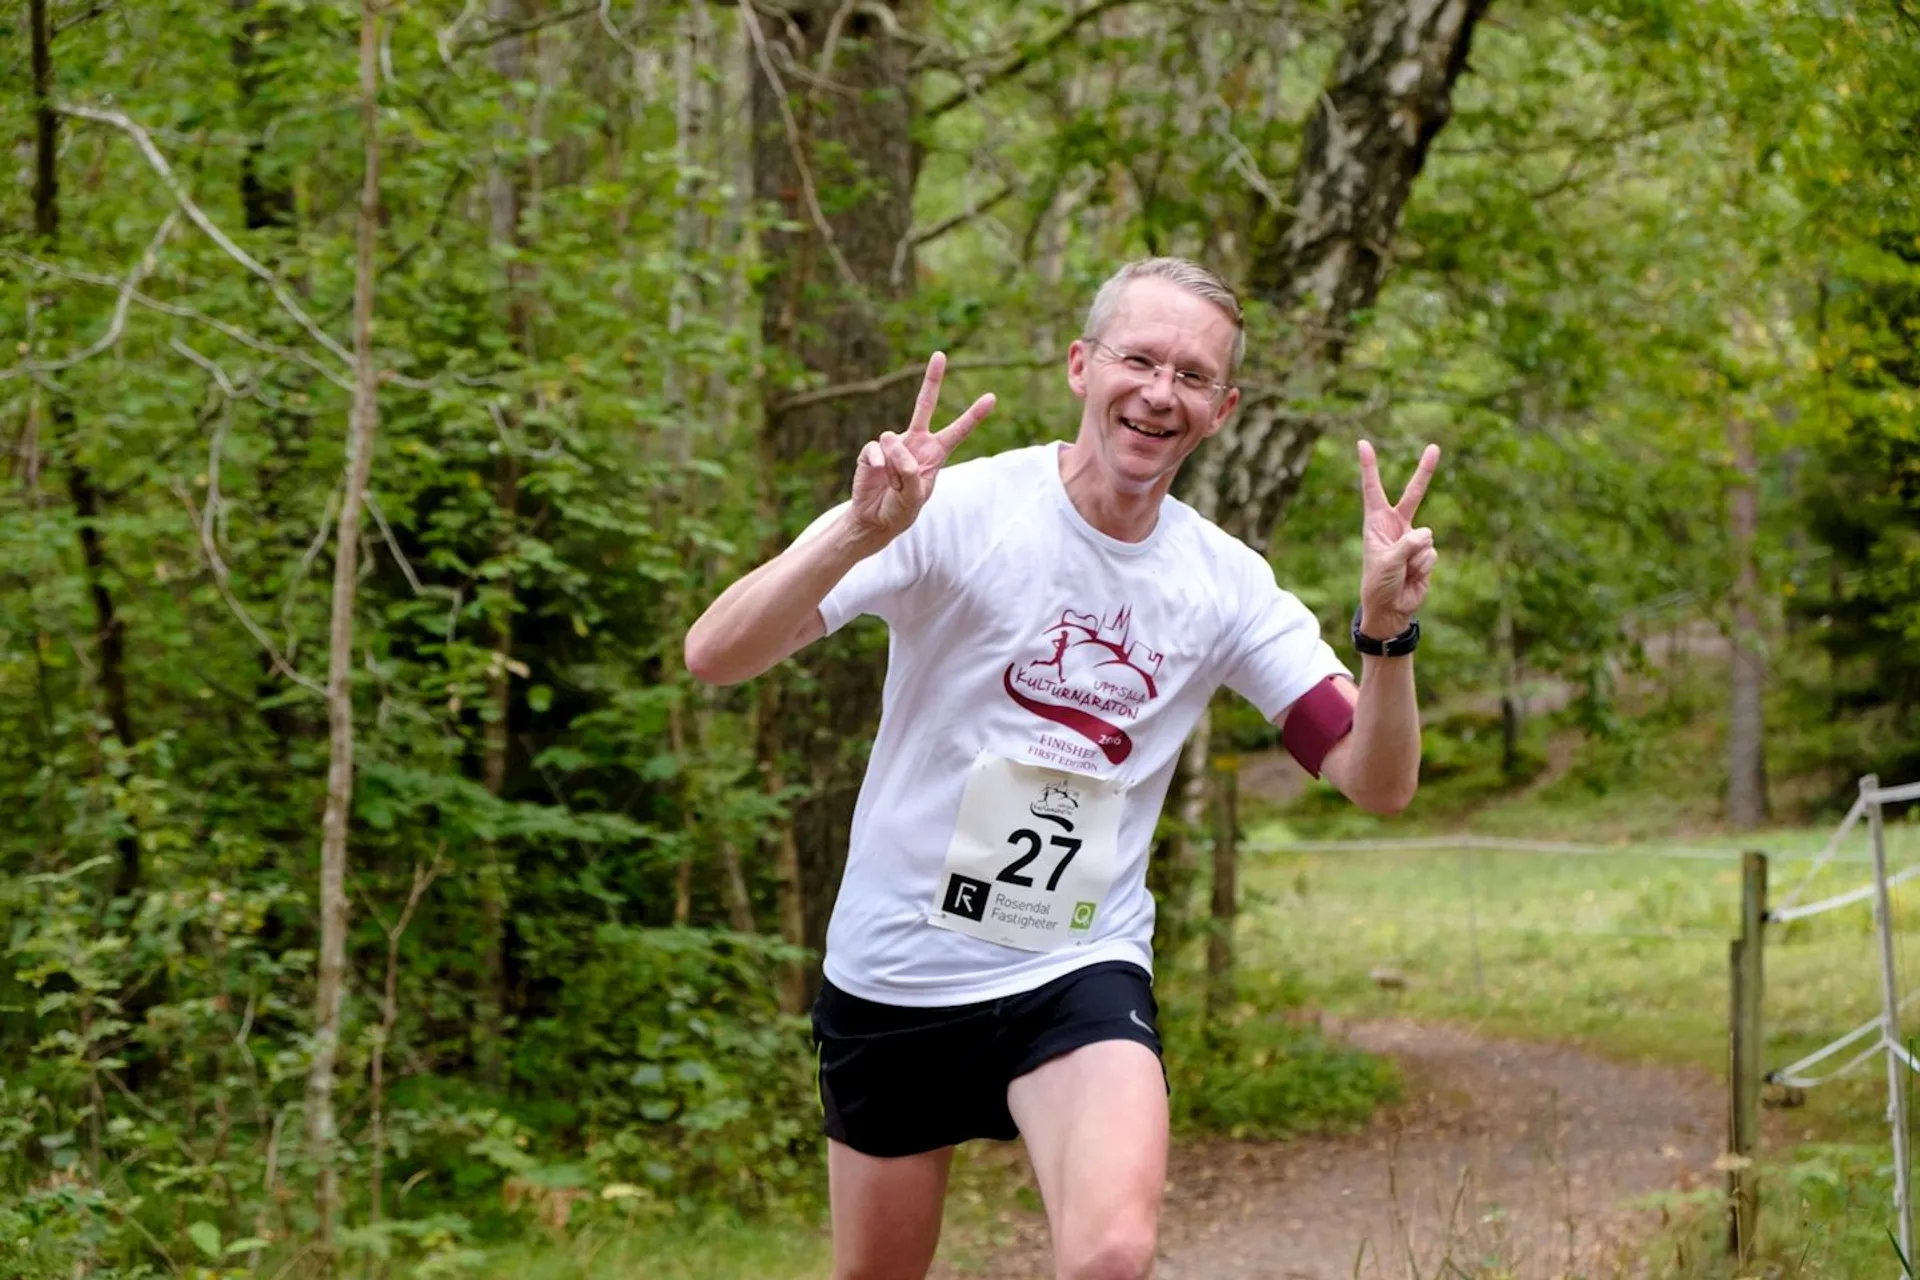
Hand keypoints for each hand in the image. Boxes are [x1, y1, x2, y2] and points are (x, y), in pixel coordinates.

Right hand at [848, 352, 995, 545]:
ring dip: (894, 463)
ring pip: (893, 438)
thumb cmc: (900, 510)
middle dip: (932, 380)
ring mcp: (893, 445)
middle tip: (940, 355)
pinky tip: (879, 473)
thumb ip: (909, 472)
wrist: (874, 520)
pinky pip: (875, 448)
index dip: (974, 415)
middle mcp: (916, 443)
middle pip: (925, 404)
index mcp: (935, 454)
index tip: (992, 398)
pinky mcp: (873, 451)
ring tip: (892, 483)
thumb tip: (893, 442)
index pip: (958, 431)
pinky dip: (878, 461)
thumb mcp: (914, 498)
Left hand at [1356, 440, 1440, 637]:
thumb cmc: (1378, 584)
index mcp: (1376, 523)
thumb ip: (1407, 545)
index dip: (1369, 466)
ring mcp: (1413, 538)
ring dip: (1415, 557)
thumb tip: (1426, 535)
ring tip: (1402, 571)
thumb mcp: (1387, 562)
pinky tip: (1412, 576)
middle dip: (1425, 471)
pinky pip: (1431, 553)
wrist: (1391, 609)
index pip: (1372, 489)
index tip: (1363, 443)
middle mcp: (1395, 526)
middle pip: (1413, 494)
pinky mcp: (1426, 553)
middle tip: (1435, 447)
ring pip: (1426, 536)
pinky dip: (1422, 567)